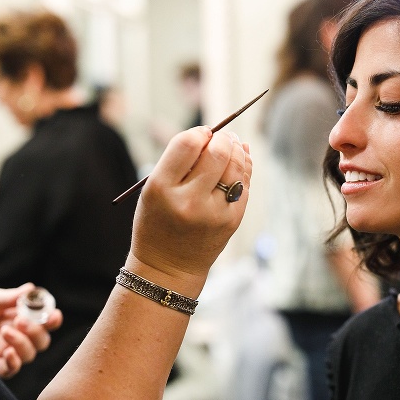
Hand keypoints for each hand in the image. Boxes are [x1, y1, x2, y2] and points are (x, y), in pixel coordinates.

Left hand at [0, 284, 62, 377]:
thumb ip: (8, 297)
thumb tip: (31, 289)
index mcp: (14, 316)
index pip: (42, 320)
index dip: (52, 318)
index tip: (54, 314)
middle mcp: (13, 334)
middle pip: (42, 340)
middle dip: (38, 331)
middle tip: (22, 321)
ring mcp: (2, 350)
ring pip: (30, 354)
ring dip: (24, 343)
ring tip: (4, 331)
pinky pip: (11, 370)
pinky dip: (14, 362)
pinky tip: (6, 352)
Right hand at [128, 127, 251, 289]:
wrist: (168, 267)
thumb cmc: (159, 220)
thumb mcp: (154, 190)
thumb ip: (179, 161)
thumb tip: (215, 132)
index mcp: (162, 188)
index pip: (188, 144)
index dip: (200, 132)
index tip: (203, 133)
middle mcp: (189, 201)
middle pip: (217, 153)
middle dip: (223, 138)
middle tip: (223, 136)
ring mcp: (214, 213)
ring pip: (236, 167)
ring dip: (237, 150)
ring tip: (232, 145)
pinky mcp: (232, 221)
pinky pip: (244, 185)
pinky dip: (244, 168)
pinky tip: (240, 161)